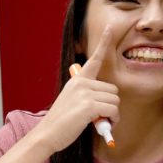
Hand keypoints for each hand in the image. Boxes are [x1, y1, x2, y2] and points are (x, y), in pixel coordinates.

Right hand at [33, 25, 119, 153]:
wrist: (47, 134)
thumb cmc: (61, 122)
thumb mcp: (72, 101)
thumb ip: (87, 95)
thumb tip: (108, 101)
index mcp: (77, 79)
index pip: (94, 59)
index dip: (103, 43)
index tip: (109, 28)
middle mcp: (81, 82)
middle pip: (113, 89)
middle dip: (111, 104)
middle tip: (101, 116)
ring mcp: (85, 93)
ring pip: (115, 100)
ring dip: (113, 114)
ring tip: (100, 122)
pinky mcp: (89, 105)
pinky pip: (112, 110)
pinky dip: (113, 120)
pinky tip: (104, 125)